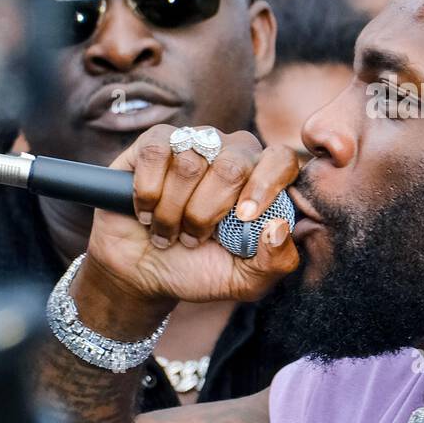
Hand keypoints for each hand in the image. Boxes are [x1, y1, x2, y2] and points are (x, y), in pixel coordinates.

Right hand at [81, 126, 300, 316]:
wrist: (142, 270)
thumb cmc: (198, 268)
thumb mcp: (244, 280)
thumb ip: (276, 262)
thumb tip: (281, 228)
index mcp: (262, 179)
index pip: (281, 160)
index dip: (266, 185)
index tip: (244, 217)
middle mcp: (232, 152)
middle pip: (232, 166)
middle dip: (206, 213)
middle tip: (192, 239)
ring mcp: (195, 142)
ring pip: (189, 164)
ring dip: (172, 212)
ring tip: (168, 231)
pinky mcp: (156, 141)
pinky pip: (156, 154)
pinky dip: (147, 193)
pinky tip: (145, 212)